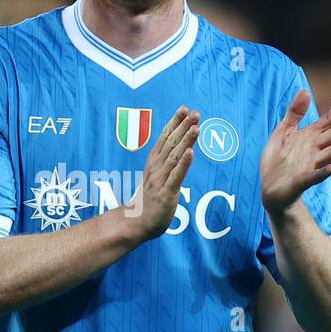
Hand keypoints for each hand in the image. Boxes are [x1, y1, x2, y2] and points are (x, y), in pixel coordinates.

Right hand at [124, 105, 199, 240]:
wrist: (135, 223)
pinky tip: (191, 152)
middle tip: (194, 113)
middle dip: (183, 127)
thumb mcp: (156, 177)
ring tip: (195, 127)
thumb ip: (165, 163)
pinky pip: (176, 176)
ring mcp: (160, 180)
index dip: (174, 123)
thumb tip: (178, 150)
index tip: (184, 108)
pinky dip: (184, 164)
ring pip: (175, 157)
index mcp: (153, 163)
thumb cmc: (148, 200)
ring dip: (185, 141)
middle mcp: (156, 168)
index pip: (164, 138)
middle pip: (171, 143)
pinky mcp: (166, 194)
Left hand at [261, 90, 330, 214]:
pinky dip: (323, 173)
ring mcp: (310, 166)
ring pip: (330, 155)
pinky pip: (314, 177)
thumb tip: (305, 91)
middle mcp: (314, 151)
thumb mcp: (282, 133)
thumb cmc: (278, 162)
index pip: (328, 121)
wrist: (269, 190)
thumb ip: (294, 114)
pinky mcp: (302, 182)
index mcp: (310, 138)